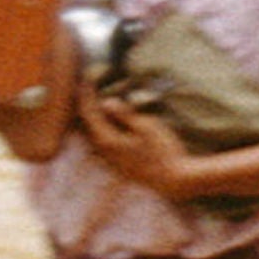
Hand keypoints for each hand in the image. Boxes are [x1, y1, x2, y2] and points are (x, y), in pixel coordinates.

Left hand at [78, 87, 196, 199]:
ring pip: (93, 133)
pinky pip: (102, 141)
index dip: (86, 93)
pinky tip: (109, 122)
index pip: (88, 111)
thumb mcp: (146, 127)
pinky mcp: (118, 163)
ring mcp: (109, 158)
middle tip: (87, 86)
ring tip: (96, 101)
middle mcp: (102, 150)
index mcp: (106, 139)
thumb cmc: (163, 152)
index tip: (86, 77)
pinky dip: (102, 127)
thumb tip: (106, 102)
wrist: (174, 181)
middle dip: (85, 104)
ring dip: (93, 116)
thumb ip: (124, 114)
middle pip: (86, 122)